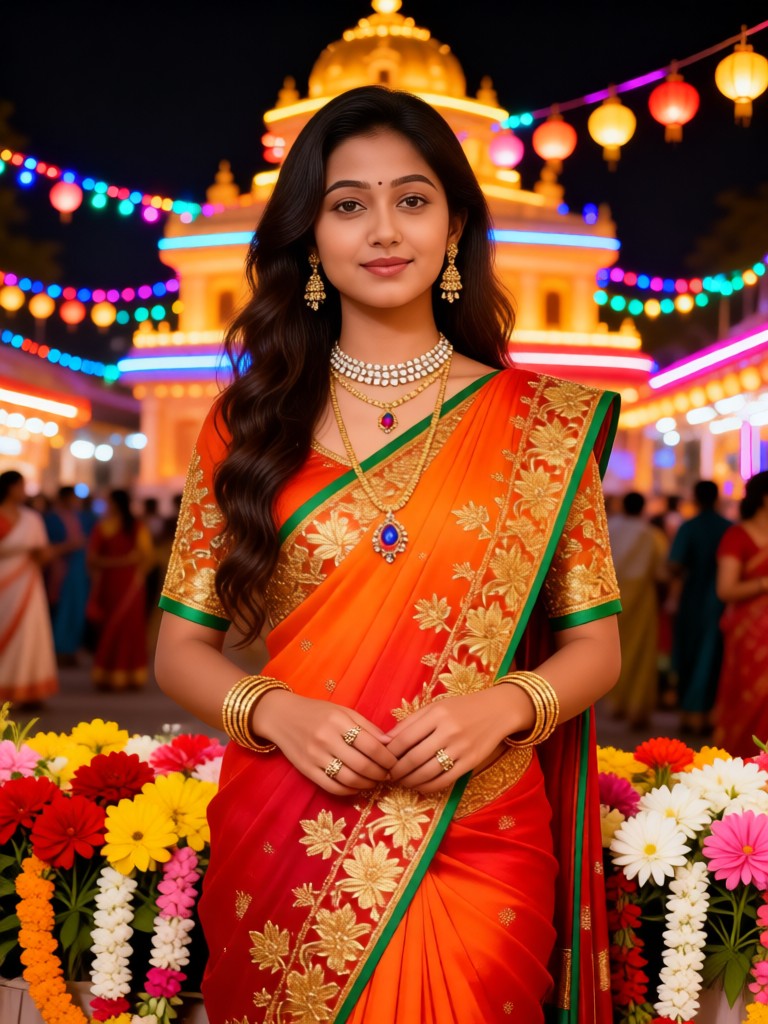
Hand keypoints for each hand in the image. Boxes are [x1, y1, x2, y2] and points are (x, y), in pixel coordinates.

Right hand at [256, 691, 397, 795]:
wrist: (281, 716)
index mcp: (338, 721)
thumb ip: (367, 726)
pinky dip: (350, 791)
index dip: (387, 758)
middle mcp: (326, 739)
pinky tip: (357, 786)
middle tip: (388, 775)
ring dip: (368, 784)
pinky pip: (332, 787)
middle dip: (380, 774)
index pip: (371, 745)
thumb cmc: (317, 712)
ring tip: (375, 782)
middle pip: (362, 765)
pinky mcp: (306, 770)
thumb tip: (391, 743)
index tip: (395, 762)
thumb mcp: (343, 711)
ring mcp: (314, 757)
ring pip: (349, 779)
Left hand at [385, 687, 524, 793]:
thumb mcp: (435, 707)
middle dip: (397, 771)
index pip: (404, 738)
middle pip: (414, 758)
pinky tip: (420, 786)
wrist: (497, 711)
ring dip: (410, 781)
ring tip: (402, 782)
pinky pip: (445, 780)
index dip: (389, 754)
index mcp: (436, 713)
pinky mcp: (471, 762)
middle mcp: (449, 730)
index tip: (381, 761)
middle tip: (389, 776)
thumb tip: (385, 741)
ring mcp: (461, 748)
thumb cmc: (462, 708)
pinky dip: (429, 787)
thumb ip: (410, 722)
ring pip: (428, 772)